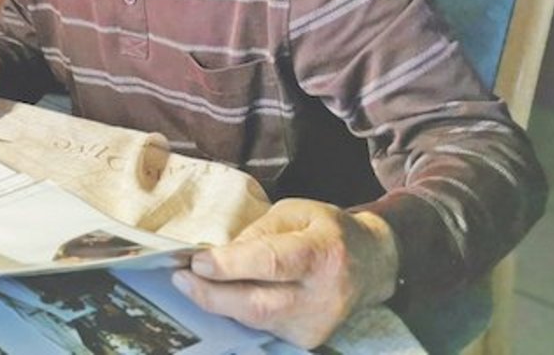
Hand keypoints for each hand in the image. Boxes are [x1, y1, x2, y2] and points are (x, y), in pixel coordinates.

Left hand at [171, 199, 398, 348]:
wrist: (373, 265)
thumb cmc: (327, 230)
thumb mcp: (294, 213)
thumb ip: (258, 232)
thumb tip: (219, 254)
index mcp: (322, 253)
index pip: (273, 263)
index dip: (232, 265)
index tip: (197, 261)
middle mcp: (323, 296)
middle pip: (260, 305)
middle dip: (213, 295)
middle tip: (180, 279)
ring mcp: (317, 325)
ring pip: (257, 320)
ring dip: (219, 304)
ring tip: (191, 284)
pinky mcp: (309, 340)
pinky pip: (263, 327)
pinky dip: (237, 312)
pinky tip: (219, 296)